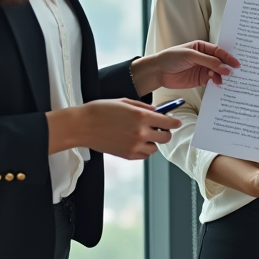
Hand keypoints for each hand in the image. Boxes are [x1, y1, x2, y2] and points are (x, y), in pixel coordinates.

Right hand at [47, 98, 181, 159]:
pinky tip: (137, 142)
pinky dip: (144, 150)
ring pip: (155, 148)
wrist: (82, 126)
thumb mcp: (124, 102)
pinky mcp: (127, 155)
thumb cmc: (101, 110)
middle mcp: (141, 132)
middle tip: (160, 128)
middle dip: (165, 132)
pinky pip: (144, 155)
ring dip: (153, 142)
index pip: (168, 122)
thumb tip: (157, 111)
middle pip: (165, 137)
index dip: (175, 122)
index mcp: (141, 116)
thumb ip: (143, 107)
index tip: (177, 122)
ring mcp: (134, 146)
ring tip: (145, 135)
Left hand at [132, 41, 239, 95]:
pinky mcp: (200, 80)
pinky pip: (212, 81)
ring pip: (217, 72)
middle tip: (233, 73)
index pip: (218, 51)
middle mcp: (204, 58)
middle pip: (220, 62)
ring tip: (221, 80)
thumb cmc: (171, 58)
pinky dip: (216, 82)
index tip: (236, 64)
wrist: (158, 71)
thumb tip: (224, 68)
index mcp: (202, 47)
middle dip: (227, 67)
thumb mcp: (191, 55)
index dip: (228, 57)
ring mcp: (202, 69)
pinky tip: (218, 84)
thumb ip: (208, 61)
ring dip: (221, 76)